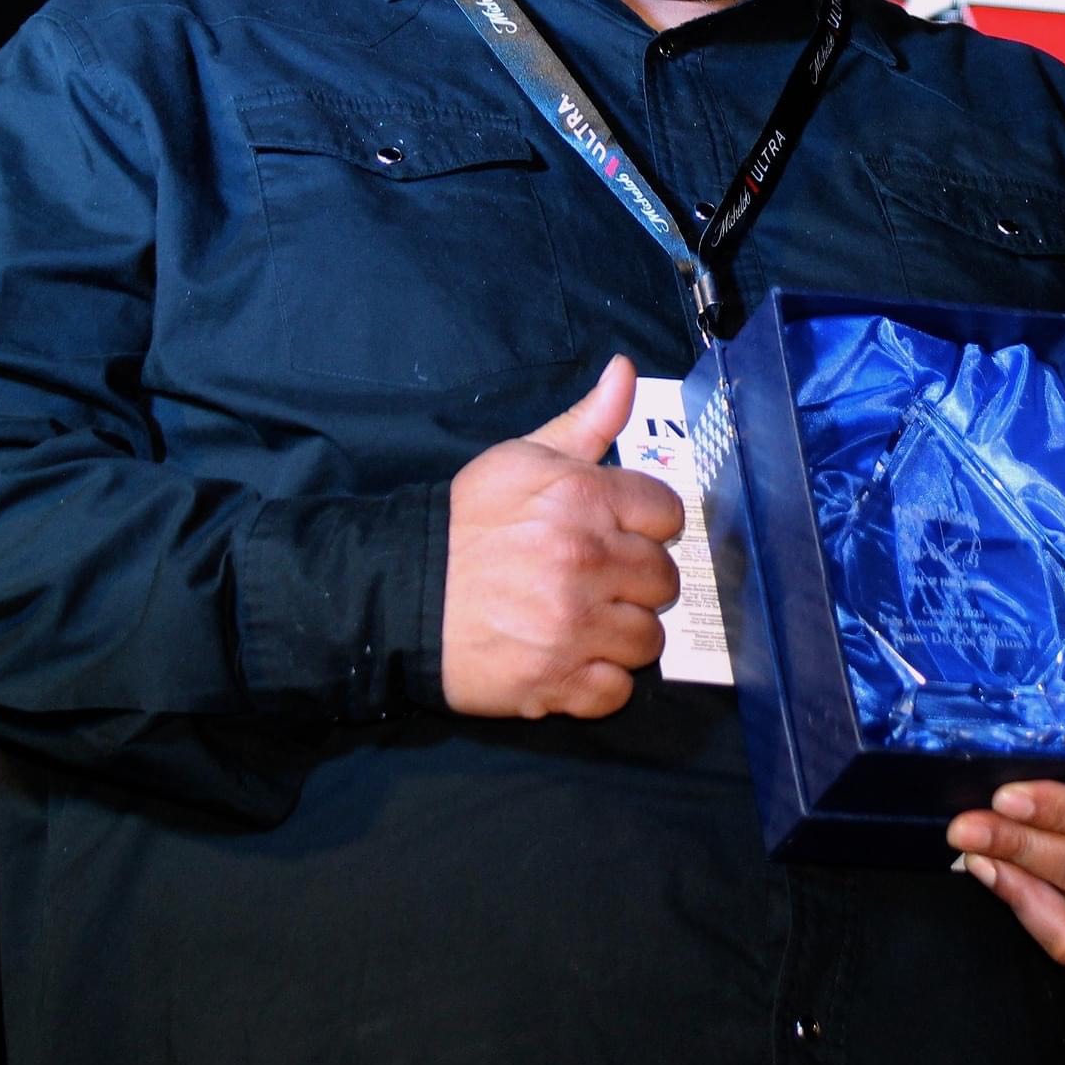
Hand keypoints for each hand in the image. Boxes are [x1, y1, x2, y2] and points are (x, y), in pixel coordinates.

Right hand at [441, 355, 683, 719]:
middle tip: (598, 580)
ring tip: (584, 621)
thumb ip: (585, 422)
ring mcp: (574, 626)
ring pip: (648, 639)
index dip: (647, 523)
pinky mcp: (555, 682)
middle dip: (636, 580)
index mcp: (584, 499)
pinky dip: (600, 683)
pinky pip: (617, 692)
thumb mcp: (521, 459)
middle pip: (664, 579)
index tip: (619, 532)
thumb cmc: (464, 522)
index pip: (668, 513)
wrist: (396, 594)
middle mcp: (587, 561)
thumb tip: (625, 372)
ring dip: (623, 633)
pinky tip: (573, 659)